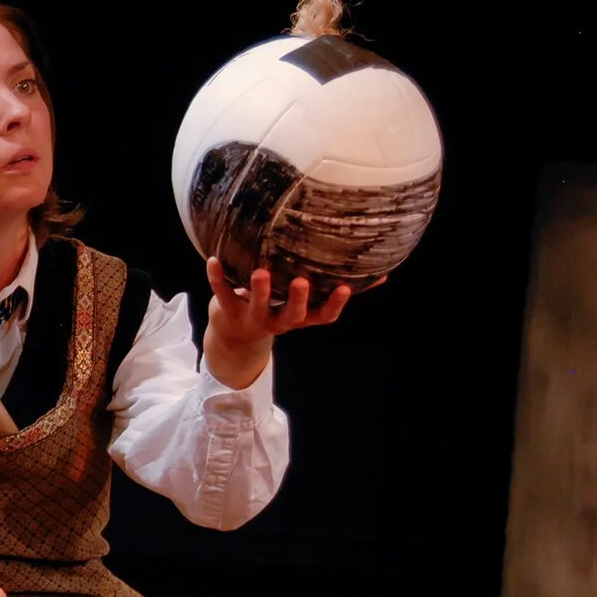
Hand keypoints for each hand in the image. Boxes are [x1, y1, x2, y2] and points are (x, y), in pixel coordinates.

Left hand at [201, 258, 380, 389]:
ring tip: (261, 271)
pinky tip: (214, 260)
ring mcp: (253, 317)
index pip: (322, 317)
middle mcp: (279, 321)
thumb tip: (382, 274)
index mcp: (300, 318)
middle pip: (292, 315)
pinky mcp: (229, 310)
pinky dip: (217, 278)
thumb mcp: (308, 304)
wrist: (235, 335)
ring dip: (259, 290)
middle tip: (301, 281)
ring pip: (258, 306)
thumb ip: (337, 291)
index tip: (343, 288)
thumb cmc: (279, 308)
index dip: (333, 305)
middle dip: (297, 299)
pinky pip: (223, 294)